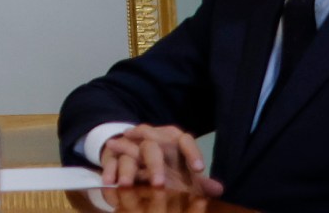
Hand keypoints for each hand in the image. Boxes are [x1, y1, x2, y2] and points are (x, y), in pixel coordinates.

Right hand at [97, 125, 221, 195]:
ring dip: (129, 169)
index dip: (192, 153)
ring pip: (130, 151)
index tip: (199, 170)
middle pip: (153, 146)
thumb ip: (199, 183)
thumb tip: (218, 189)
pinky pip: (112, 159)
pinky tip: (110, 181)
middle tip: (159, 184)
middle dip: (155, 165)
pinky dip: (110, 170)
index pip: (184, 140)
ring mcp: (132, 144)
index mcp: (173, 139)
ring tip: (127, 184)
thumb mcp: (183, 174)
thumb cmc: (167, 167)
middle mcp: (152, 138)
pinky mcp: (115, 153)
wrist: (136, 155)